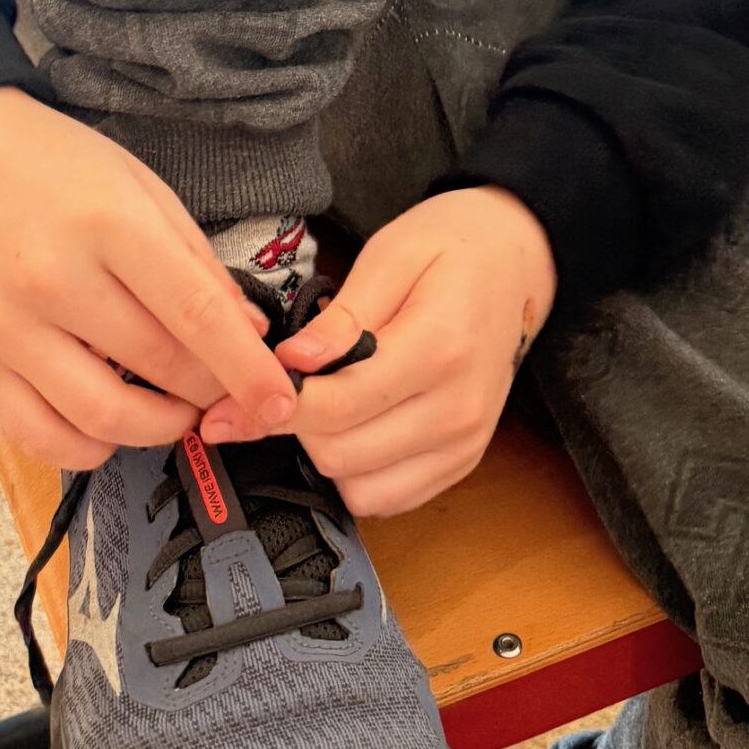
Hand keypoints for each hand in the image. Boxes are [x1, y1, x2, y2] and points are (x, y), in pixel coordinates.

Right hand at [0, 87, 295, 470]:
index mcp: (108, 225)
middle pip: (159, 367)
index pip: (196, 315)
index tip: (281, 401)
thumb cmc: (46, 159)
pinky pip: (38, 434)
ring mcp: (10, 328)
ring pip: (102, 416)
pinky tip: (114, 426)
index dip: (246, 369)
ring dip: (159, 428)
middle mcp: (55, 281)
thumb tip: (247, 330)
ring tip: (182, 411)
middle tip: (232, 392)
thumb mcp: (137, 183)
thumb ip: (194, 259)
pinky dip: (88, 447)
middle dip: (213, 392)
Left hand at [201, 187, 557, 516]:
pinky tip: (350, 428)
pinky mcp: (463, 462)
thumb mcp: (391, 254)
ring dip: (323, 454)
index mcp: (438, 348)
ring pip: (360, 489)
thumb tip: (291, 363)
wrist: (517, 264)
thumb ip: (341, 316)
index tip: (232, 396)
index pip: (337, 404)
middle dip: (292, 427)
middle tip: (274, 391)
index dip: (274, 405)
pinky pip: (390, 499)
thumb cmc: (451, 248)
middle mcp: (456, 408)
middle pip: (341, 454)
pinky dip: (356, 474)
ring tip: (319, 405)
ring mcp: (465, 443)